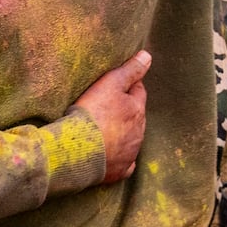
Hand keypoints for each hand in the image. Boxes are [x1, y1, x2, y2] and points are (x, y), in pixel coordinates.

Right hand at [72, 51, 150, 184]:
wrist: (78, 150)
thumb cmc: (93, 113)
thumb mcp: (110, 83)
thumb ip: (130, 70)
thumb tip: (148, 56)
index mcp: (138, 110)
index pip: (138, 92)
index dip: (128, 86)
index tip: (117, 85)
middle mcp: (139, 132)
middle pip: (136, 116)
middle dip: (126, 110)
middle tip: (108, 106)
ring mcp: (130, 153)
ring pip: (131, 138)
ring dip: (123, 133)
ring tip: (105, 129)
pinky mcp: (119, 170)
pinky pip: (125, 163)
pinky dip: (120, 157)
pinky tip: (112, 155)